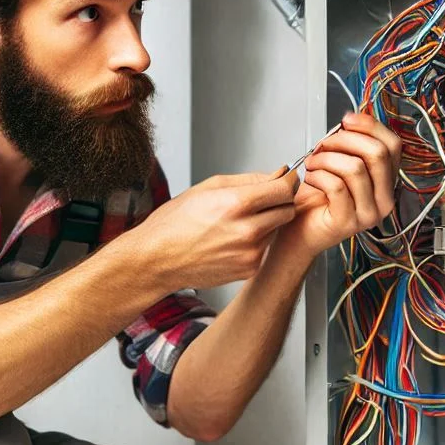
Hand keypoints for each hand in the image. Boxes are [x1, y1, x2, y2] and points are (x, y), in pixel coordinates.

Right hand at [136, 170, 299, 290]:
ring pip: (276, 229)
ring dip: (265, 223)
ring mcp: (250, 253)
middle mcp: (247, 231)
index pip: (284, 189)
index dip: (287, 182)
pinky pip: (265, 249)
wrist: (157, 260)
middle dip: (279, 202)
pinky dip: (255, 242)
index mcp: (236, 204)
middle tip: (261, 201)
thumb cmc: (175, 224)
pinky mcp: (249, 269)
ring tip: (235, 223)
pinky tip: (231, 241)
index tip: (284, 180)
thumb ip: (248, 180)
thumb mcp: (208, 188)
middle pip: (287, 210)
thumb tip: (277, 175)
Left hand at [276, 112, 400, 262]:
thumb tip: (351, 119)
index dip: (370, 126)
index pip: (393, 145)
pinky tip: (310, 179)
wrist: (299, 231)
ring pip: (355, 168)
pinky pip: (336, 186)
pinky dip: (318, 176)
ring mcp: (369, 214)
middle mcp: (384, 200)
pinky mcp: (348, 223)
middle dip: (344, 141)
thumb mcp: (338, 164)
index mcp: (387, 183)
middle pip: (377, 154)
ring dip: (326, 159)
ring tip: (312, 164)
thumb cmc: (317, 198)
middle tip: (322, 146)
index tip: (346, 120)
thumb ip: (350, 145)